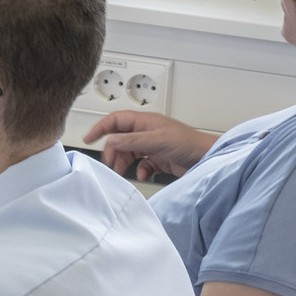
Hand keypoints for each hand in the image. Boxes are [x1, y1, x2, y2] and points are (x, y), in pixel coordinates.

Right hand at [84, 111, 217, 180]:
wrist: (207, 159)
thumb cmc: (189, 143)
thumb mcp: (157, 140)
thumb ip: (132, 140)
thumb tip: (111, 140)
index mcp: (144, 121)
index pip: (115, 120)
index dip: (100, 128)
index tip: (89, 138)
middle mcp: (146, 132)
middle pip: (119, 139)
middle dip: (113, 151)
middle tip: (111, 163)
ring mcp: (152, 145)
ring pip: (128, 153)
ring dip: (124, 163)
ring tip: (123, 172)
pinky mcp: (158, 158)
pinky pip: (141, 164)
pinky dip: (140, 170)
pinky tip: (144, 174)